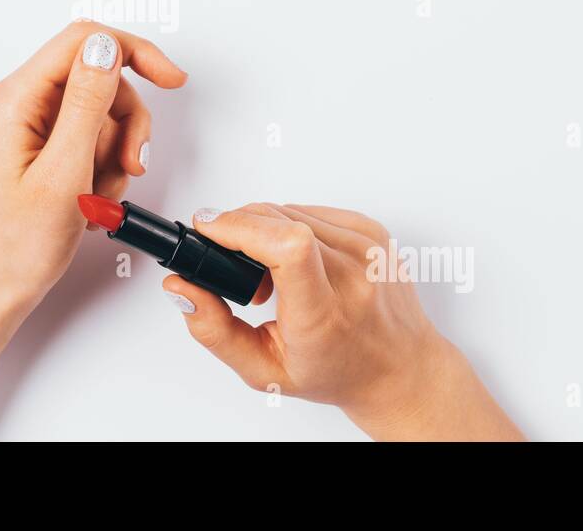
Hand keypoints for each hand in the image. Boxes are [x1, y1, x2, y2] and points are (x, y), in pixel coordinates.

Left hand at [0, 20, 186, 317]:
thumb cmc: (20, 245)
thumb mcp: (65, 172)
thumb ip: (87, 103)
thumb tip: (106, 47)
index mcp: (13, 100)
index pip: (83, 41)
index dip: (134, 53)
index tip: (172, 80)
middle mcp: (16, 102)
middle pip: (98, 78)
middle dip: (125, 122)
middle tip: (132, 165)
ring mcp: (26, 123)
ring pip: (100, 110)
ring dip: (115, 151)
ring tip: (102, 194)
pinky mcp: (37, 143)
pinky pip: (88, 135)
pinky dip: (103, 164)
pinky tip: (93, 197)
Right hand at [162, 203, 522, 440]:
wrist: (401, 368)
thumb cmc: (337, 371)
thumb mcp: (264, 371)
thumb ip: (214, 332)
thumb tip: (180, 288)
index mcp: (326, 313)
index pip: (287, 247)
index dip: (239, 227)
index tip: (208, 229)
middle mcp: (353, 275)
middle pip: (276, 220)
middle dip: (237, 230)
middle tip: (235, 268)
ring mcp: (367, 247)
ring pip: (288, 210)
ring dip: (262, 231)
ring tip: (269, 273)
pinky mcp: (372, 230)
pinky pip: (310, 210)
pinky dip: (290, 227)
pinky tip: (294, 259)